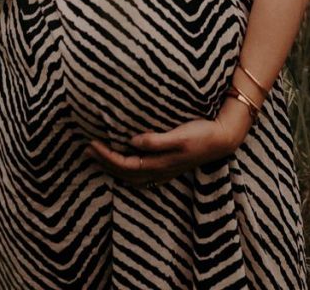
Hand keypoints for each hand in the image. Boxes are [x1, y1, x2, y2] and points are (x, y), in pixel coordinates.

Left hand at [84, 109, 250, 186]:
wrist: (222, 139)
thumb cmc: (201, 134)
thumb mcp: (179, 135)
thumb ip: (155, 141)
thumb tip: (131, 142)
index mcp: (158, 164)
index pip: (124, 164)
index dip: (106, 156)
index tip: (92, 143)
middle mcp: (158, 171)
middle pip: (124, 173)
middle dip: (104, 163)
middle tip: (86, 151)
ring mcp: (163, 171)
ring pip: (131, 176)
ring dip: (112, 168)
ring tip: (98, 158)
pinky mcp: (168, 166)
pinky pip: (140, 175)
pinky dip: (127, 172)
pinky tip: (125, 165)